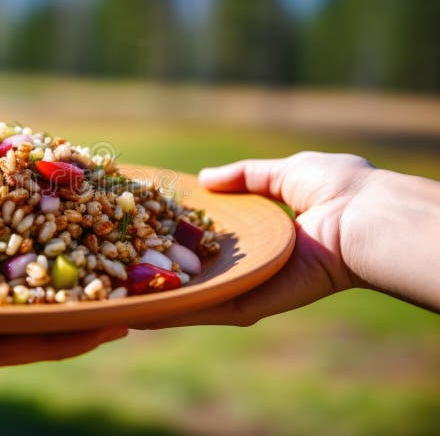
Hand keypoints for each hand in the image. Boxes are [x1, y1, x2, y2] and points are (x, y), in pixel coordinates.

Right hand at [139, 151, 439, 327]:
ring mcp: (253, 286)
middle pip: (204, 267)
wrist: (362, 220)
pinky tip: (143, 312)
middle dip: (167, 265)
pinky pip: (208, 309)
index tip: (152, 225)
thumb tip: (204, 178)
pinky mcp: (252, 304)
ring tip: (122, 292)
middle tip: (125, 261)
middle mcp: (257, 262)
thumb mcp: (284, 171)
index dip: (186, 231)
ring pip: (199, 293)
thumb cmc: (336, 188)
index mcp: (269, 231)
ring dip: (163, 295)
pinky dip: (177, 312)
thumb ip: (245, 176)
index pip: (217, 235)